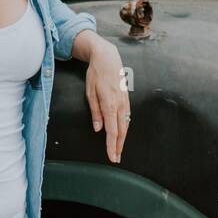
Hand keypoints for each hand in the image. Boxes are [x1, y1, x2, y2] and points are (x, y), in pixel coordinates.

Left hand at [82, 34, 128, 162]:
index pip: (112, 131)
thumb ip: (95, 112)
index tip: (111, 156)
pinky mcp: (126, 99)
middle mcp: (120, 105)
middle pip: (122, 131)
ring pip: (126, 125)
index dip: (112, 146)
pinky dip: (124, 128)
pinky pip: (127, 117)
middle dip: (119, 146)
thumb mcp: (90, 92)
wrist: (107, 58)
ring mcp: (125, 101)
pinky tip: (121, 134)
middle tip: (116, 159)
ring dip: (123, 139)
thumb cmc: (96, 74)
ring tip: (118, 150)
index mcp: (110, 104)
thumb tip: (98, 129)